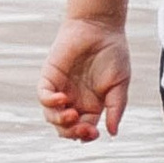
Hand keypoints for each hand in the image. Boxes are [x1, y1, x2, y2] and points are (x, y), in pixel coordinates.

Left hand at [41, 16, 132, 141]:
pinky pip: (44, 96)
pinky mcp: (50, 77)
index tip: (94, 133)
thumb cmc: (113, 53)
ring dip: (60, 121)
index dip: (86, 135)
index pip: (84, 129)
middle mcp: (74, 101)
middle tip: (82, 128)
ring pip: (52, 116)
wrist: (99, 26)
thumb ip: (115, 108)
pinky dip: (50, 102)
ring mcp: (61, 89)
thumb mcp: (120, 84)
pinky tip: (62, 99)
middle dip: (72, 133)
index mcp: (92, 105)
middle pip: (65, 128)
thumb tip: (112, 133)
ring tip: (72, 115)